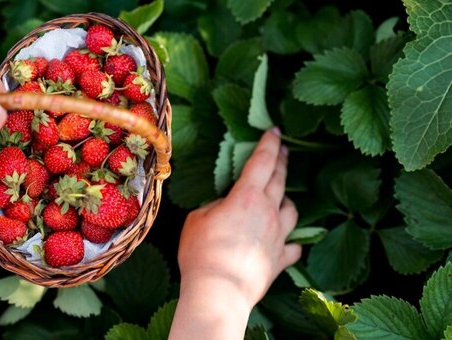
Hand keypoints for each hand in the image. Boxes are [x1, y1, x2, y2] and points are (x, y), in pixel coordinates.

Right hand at [174, 128, 300, 331]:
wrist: (218, 292)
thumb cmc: (202, 252)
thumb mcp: (197, 220)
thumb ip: (214, 207)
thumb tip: (224, 208)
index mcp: (247, 197)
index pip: (262, 162)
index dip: (269, 143)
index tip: (275, 130)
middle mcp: (268, 212)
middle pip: (280, 180)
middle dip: (282, 161)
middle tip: (283, 150)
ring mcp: (278, 236)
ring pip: (292, 210)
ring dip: (286, 200)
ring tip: (281, 198)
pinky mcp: (279, 260)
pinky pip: (292, 246)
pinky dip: (290, 241)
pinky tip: (286, 241)